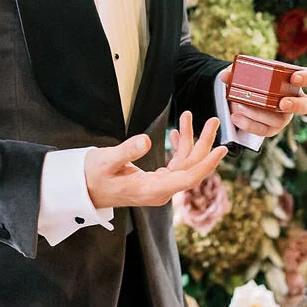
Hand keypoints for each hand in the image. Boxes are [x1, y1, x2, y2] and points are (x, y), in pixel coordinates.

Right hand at [85, 113, 226, 210]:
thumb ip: (126, 151)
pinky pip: (175, 164)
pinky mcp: (156, 181)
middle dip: (203, 143)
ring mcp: (159, 187)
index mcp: (152, 190)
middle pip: (191, 168)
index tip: (222, 149)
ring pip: (184, 164)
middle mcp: (160, 191)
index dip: (207, 164)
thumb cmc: (92, 176)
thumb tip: (146, 141)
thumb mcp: (106, 161)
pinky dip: (178, 147)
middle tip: (213, 120)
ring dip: (189, 140)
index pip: (188, 178)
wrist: (83, 190)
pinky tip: (177, 132)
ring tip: (189, 116)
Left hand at [218, 63, 306, 139]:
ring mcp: (284, 116)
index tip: (294, 78)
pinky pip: (265, 131)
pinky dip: (250, 125)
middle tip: (282, 104)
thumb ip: (236, 72)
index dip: (306, 78)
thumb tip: (225, 75)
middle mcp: (294, 99)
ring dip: (261, 114)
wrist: (241, 94)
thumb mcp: (244, 72)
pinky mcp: (272, 128)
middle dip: (296, 105)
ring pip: (280, 120)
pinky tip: (236, 118)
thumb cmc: (250, 78)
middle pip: (306, 106)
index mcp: (293, 79)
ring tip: (241, 106)